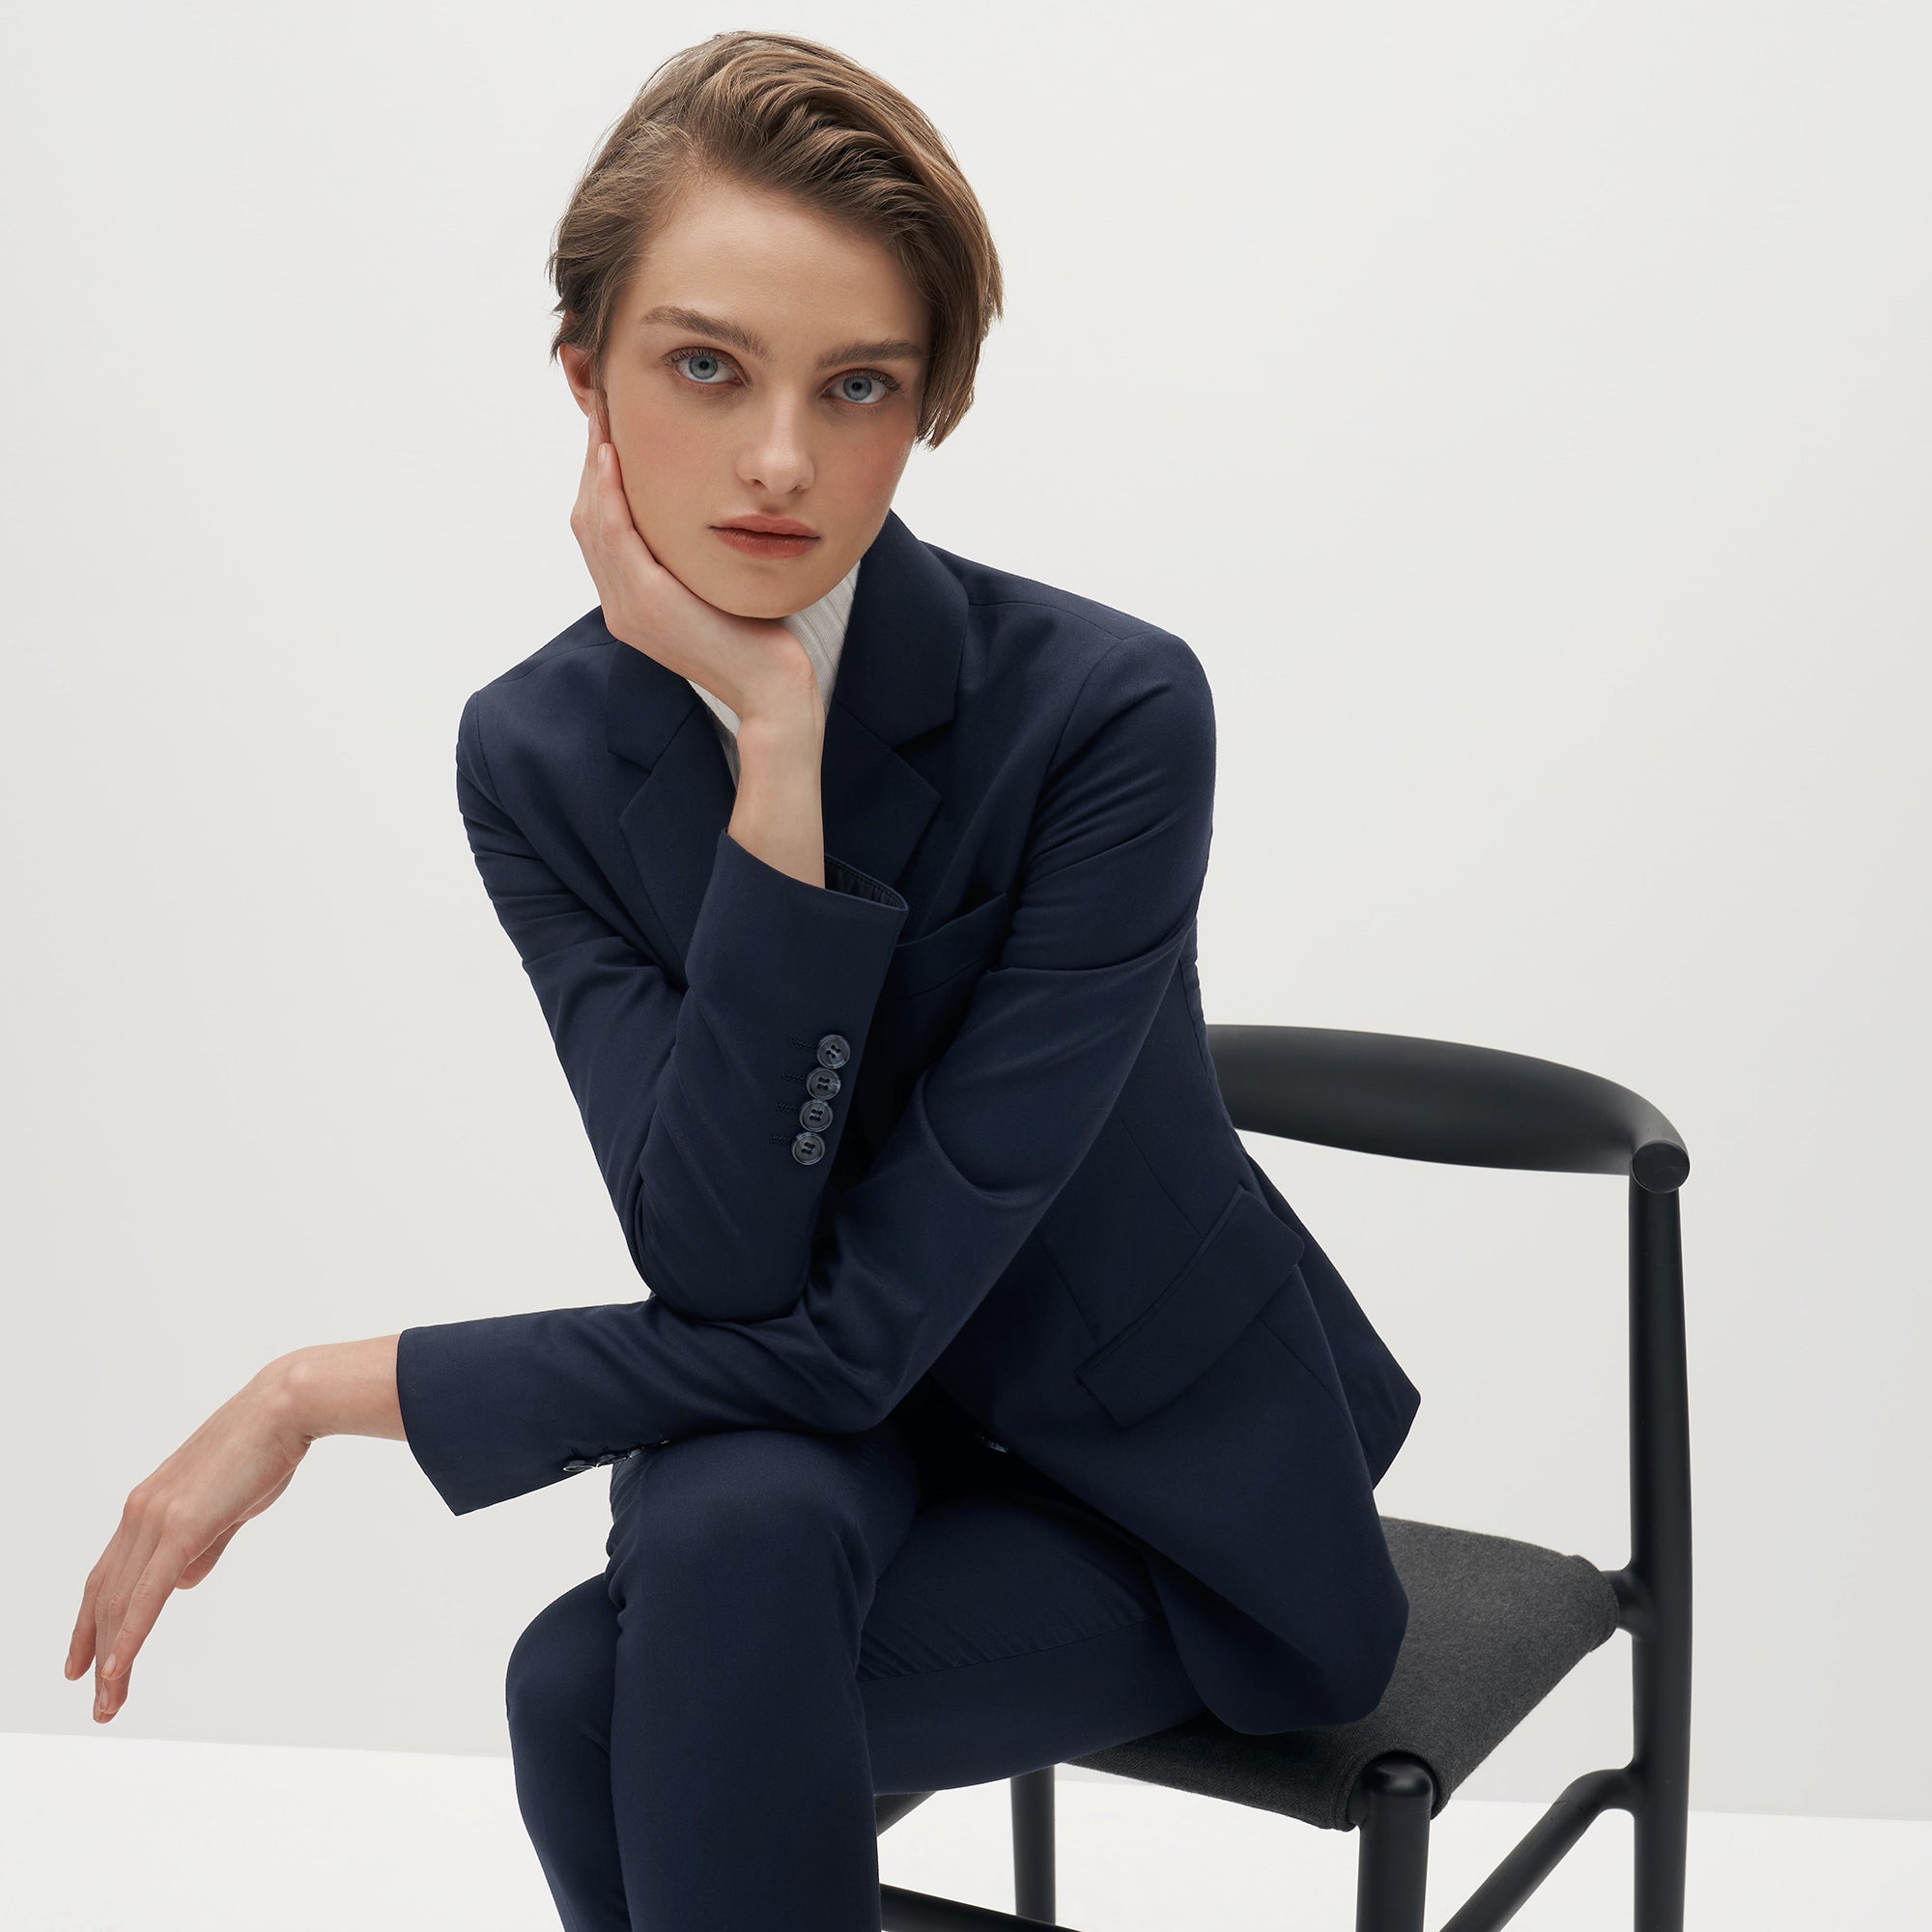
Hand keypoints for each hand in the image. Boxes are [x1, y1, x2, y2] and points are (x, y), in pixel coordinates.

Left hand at [64, 1361, 310, 1722]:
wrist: (284, 1408)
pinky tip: (117, 1669)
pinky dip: (130, 1634)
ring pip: (120, 1603)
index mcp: (149, 1506)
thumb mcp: (228, 1504)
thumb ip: (203, 1544)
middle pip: (105, 1597)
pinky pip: (146, 1594)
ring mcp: (157, 1519)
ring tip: (109, 1701)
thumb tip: (182, 1582)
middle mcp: (140, 1513)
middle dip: (96, 1653)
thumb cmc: (265, 1449)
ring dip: (112, 1658)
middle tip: (100, 1702)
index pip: (108, 1576)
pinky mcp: (182, 1527)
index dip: (91, 1623)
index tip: (84, 1663)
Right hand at [573, 394, 815, 723]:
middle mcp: (620, 607)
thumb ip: (695, 560)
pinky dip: (609, 492)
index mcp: (632, 606)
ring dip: (593, 467)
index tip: (608, 435)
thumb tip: (703, 516)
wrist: (771, 688)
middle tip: (598, 412)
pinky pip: (614, 535)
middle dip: (590, 463)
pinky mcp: (645, 602)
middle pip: (586, 520)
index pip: (601, 532)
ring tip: (600, 420)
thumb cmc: (759, 640)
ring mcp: (628, 607)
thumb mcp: (716, 589)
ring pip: (592, 521)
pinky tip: (612, 456)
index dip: (599, 481)